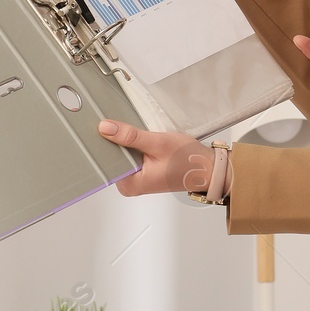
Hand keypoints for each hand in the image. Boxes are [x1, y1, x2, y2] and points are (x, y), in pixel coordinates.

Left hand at [99, 119, 217, 196]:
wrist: (207, 168)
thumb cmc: (188, 160)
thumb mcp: (158, 143)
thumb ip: (130, 136)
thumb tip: (105, 128)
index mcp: (130, 184)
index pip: (106, 160)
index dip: (104, 141)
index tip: (102, 125)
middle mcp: (130, 185)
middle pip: (112, 158)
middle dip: (117, 140)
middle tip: (123, 124)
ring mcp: (135, 179)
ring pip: (121, 155)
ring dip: (127, 142)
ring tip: (136, 132)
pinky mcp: (141, 173)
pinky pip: (130, 157)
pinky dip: (134, 146)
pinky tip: (141, 139)